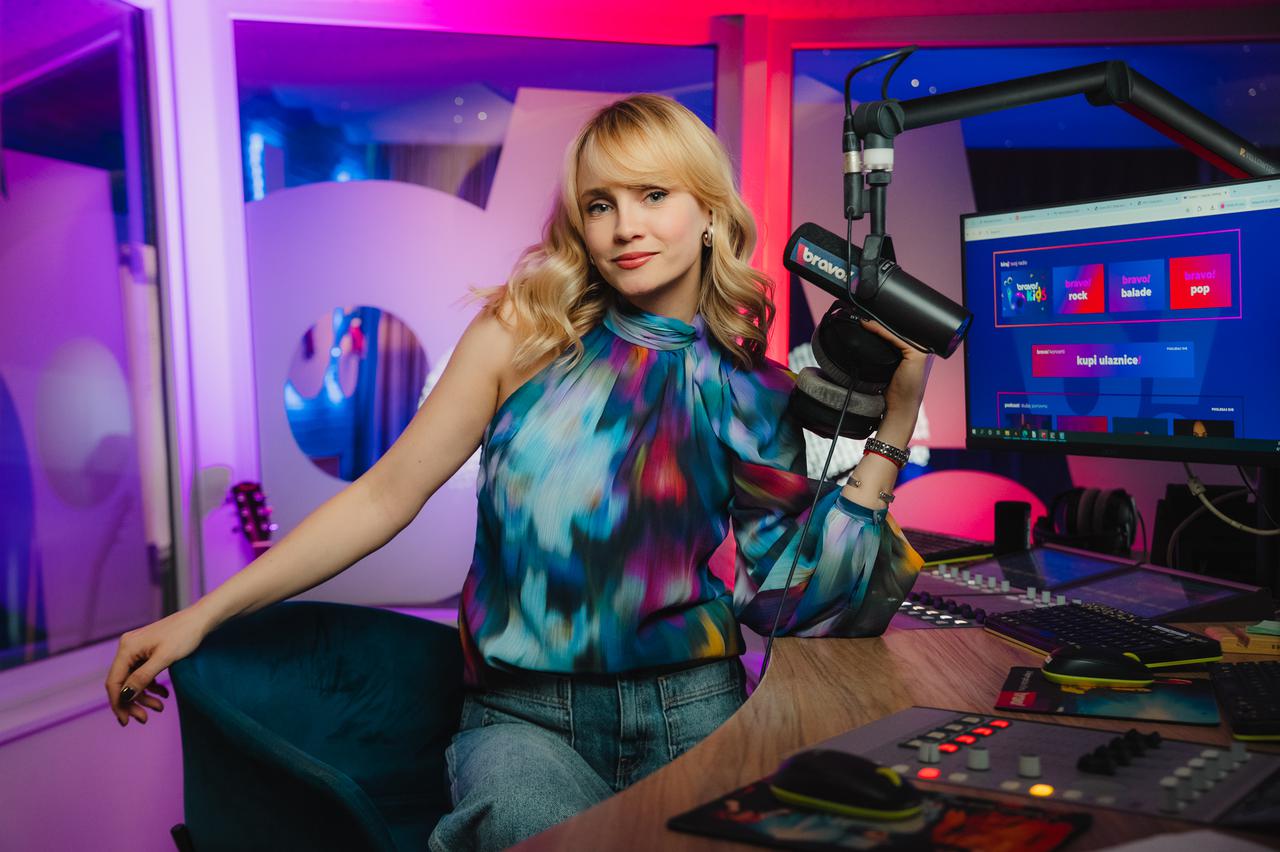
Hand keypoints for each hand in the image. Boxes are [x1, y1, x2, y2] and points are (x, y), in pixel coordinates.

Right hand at [105, 607, 209, 726]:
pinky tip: (164, 694)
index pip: (114, 682)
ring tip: (160, 707)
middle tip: (145, 719)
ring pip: (133, 680)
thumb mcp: (164, 659)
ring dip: (144, 696)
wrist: (201, 619)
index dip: (118, 704)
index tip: (126, 722)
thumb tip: (124, 696)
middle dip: (132, 703)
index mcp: (127, 648)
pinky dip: (151, 686)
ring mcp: (137, 649)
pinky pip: (143, 673)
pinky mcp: (147, 651)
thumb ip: (142, 678)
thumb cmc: (185, 635)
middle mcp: (128, 647)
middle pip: (122, 683)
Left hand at [860, 318, 933, 443]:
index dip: (883, 322)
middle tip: (862, 313)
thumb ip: (881, 351)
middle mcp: (919, 349)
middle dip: (882, 319)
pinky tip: (869, 326)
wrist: (898, 408)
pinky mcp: (916, 355)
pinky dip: (881, 331)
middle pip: (900, 328)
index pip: (898, 330)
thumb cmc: (890, 390)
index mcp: (913, 350)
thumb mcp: (883, 366)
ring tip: (863, 318)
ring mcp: (920, 351)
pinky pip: (896, 338)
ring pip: (898, 330)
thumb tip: (863, 334)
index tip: (865, 316)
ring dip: (880, 322)